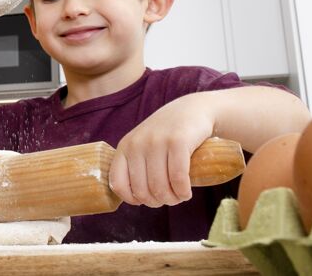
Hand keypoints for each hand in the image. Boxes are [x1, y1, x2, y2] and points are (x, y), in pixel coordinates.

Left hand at [108, 93, 215, 207]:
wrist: (193, 109)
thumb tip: (135, 199)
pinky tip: (187, 192)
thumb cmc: (167, 135)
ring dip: (172, 199)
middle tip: (169, 198)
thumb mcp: (143, 146)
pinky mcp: (178, 141)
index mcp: (125, 147)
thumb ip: (135, 166)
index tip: (146, 200)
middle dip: (157, 202)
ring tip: (179, 196)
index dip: (132, 199)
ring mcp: (157, 141)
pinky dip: (183, 192)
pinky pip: (178, 179)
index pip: (118, 183)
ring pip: (160, 187)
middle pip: (142, 191)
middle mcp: (137, 144)